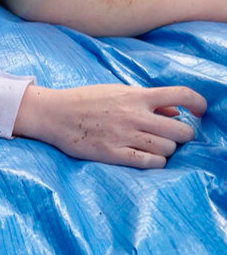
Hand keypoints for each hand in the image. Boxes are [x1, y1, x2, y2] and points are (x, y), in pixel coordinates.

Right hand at [12, 84, 206, 168]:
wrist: (53, 113)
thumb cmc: (84, 100)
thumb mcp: (116, 91)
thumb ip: (146, 100)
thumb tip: (175, 111)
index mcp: (136, 96)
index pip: (182, 95)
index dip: (199, 103)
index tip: (201, 112)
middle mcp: (135, 115)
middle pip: (181, 131)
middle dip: (182, 135)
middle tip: (171, 136)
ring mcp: (125, 136)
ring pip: (168, 149)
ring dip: (167, 150)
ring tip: (154, 146)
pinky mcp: (114, 153)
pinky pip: (151, 163)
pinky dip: (156, 162)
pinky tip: (149, 158)